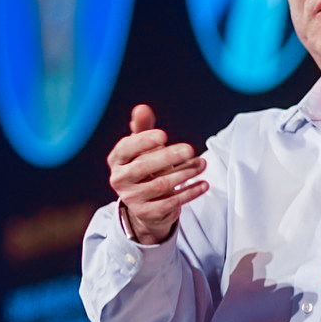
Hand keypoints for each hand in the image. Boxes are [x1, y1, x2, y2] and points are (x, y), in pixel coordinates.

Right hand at [107, 104, 206, 245]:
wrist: (146, 205)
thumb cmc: (146, 168)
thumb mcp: (142, 148)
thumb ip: (143, 128)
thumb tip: (142, 108)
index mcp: (116, 160)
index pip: (126, 148)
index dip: (143, 141)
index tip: (164, 135)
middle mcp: (120, 179)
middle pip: (143, 167)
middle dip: (168, 157)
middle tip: (190, 149)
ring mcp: (132, 198)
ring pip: (160, 185)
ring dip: (184, 173)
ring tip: (202, 164)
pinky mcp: (147, 213)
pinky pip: (171, 203)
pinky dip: (189, 192)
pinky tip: (203, 184)